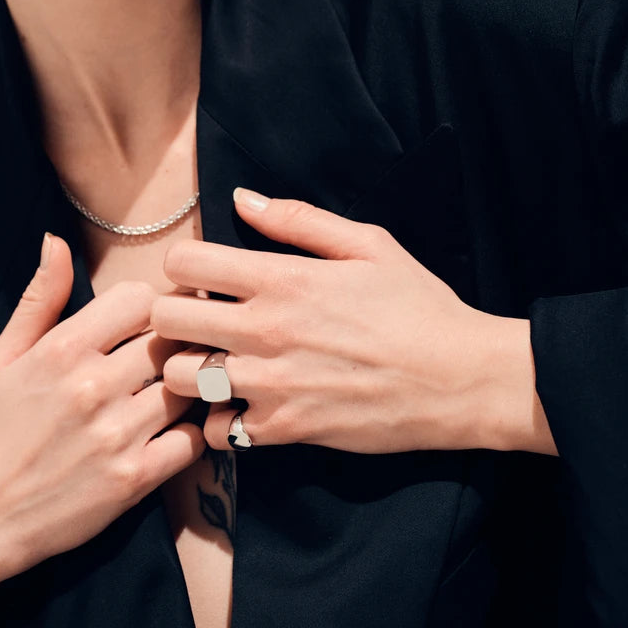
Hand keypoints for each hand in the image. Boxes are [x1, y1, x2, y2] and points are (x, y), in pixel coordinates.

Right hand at [0, 235, 205, 580]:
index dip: (148, 305)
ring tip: (172, 391)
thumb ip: (38, 299)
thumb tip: (56, 242)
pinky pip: (194, 441)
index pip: (140, 298)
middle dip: (174, 342)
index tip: (145, 321)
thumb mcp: (2, 358)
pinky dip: (191, 434)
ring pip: (188, 386)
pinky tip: (171, 433)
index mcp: (62, 350)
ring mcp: (117, 435)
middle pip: (170, 339)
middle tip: (172, 351)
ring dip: (186, 386)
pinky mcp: (134, 480)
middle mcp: (93, 387)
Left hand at [151, 188, 557, 455]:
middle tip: (197, 319)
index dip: (185, 264)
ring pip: (178, 378)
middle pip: (165, 320)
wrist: (461, 380)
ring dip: (187, 369)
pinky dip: (219, 419)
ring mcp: (270, 385)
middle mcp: (265, 331)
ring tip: (212, 362)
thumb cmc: (417, 306)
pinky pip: (216, 429)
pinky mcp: (283, 429)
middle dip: (172, 314)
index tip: (204, 275)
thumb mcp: (367, 244)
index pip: (184, 261)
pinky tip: (239, 403)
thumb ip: (297, 219)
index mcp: (282, 279)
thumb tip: (242, 198)